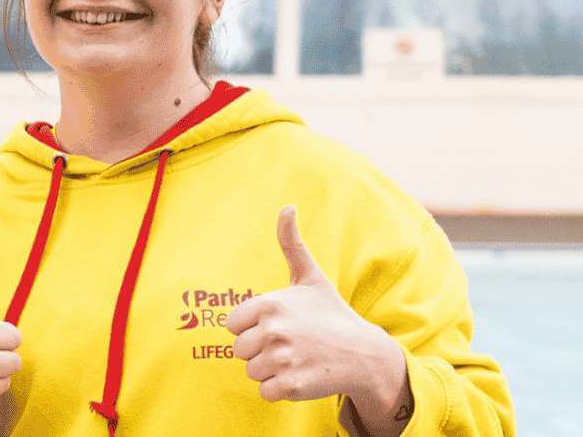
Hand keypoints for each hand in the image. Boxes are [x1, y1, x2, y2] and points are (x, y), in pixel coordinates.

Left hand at [229, 207, 408, 411]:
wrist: (365, 354)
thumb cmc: (332, 314)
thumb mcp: (310, 278)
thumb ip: (291, 244)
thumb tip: (287, 207)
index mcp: (269, 304)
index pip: (232, 325)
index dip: (251, 328)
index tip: (276, 325)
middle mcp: (274, 330)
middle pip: (239, 350)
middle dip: (260, 350)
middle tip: (290, 345)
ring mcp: (283, 359)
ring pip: (252, 371)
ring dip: (271, 370)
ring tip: (298, 359)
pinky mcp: (292, 385)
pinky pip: (265, 391)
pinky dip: (280, 389)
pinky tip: (301, 375)